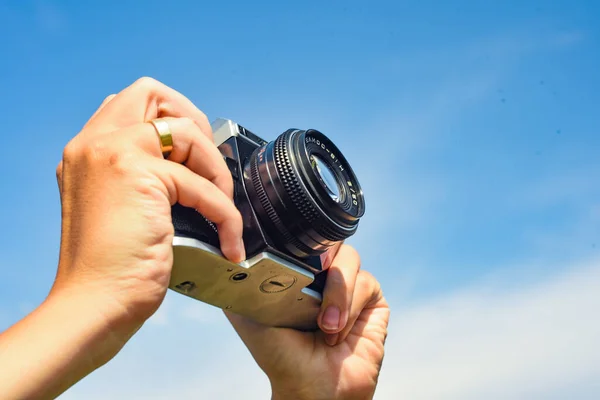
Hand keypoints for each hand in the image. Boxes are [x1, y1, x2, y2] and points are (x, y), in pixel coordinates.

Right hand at [53, 77, 243, 354]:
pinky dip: (226, 214)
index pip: (129, 103)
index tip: (192, 156)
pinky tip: (228, 241)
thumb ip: (137, 178)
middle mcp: (94, 143)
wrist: (95, 304)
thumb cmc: (111, 269)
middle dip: (194, 122)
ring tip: (221, 211)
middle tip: (207, 167)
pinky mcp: (138, 173)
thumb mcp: (117, 209)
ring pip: (187, 131)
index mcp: (87, 151)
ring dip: (217, 171)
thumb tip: (184, 167)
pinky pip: (203, 184)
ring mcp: (113, 152)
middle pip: (152, 92)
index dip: (170, 118)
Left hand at [226, 244, 389, 399]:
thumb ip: (240, 281)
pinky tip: (337, 331)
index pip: (305, 238)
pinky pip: (367, 283)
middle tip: (312, 284)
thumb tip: (226, 254)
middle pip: (331, 239)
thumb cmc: (280, 355)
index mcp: (298, 271)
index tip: (292, 257)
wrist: (310, 387)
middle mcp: (325, 274)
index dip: (302, 240)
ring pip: (350, 259)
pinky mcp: (372, 301)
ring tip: (324, 325)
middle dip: (322, 262)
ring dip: (336, 293)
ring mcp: (350, 286)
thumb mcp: (248, 313)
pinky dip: (350, 307)